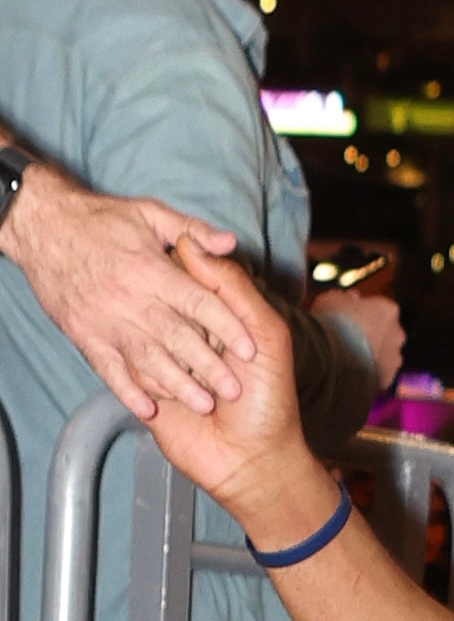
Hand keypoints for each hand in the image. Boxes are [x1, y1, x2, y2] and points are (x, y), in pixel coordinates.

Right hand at [1, 166, 252, 421]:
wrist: (36, 223)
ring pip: (147, 359)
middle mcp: (130, 298)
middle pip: (177, 336)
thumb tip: (229, 243)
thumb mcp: (147, 212)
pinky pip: (109, 371)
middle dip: (207, 364)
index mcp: (151, 268)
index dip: (226, 324)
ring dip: (177, 384)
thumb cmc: (97, 218)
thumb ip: (190, 229)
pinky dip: (128, 392)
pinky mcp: (85, 336)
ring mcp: (106, 320)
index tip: (249, 347)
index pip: (198, 301)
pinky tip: (149, 408)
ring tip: (204, 404)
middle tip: (234, 389)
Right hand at [145, 243, 331, 551]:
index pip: (185, 278)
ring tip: (208, 391)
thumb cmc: (268, 400)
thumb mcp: (265, 335)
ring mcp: (164, 365)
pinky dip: (146, 387)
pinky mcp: (146, 395)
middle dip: (184, 335)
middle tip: (212, 362)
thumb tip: (193, 243)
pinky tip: (167, 398)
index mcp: (214, 315)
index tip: (204, 314)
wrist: (255, 463)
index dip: (191, 289)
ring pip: (142, 342)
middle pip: (160, 309)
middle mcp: (185, 336)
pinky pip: (127, 377)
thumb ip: (233, 287)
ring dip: (173, 367)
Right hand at [311, 285, 404, 390]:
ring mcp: (395, 358)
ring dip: (372, 355)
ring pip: (385, 355)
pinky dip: (369, 374)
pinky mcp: (388, 379)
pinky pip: (378, 375)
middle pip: (386, 333)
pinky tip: (353, 373)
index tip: (351, 316)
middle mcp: (398, 333)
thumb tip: (352, 298)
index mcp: (388, 310)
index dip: (365, 312)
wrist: (332, 355)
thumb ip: (346, 298)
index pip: (380, 308)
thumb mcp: (333, 298)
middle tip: (352, 338)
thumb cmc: (332, 320)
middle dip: (373, 334)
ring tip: (350, 358)